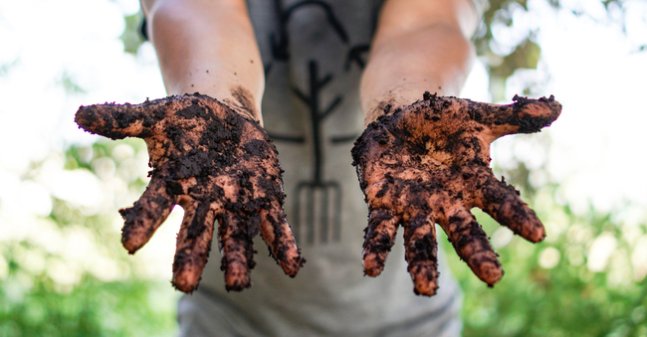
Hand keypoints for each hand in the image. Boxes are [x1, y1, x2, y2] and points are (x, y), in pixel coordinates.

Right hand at [75, 93, 303, 291]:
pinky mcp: (264, 198)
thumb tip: (77, 114)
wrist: (226, 117)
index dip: (143, 223)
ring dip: (237, 259)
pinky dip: (284, 245)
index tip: (130, 245)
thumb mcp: (157, 115)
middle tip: (184, 285)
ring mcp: (235, 203)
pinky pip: (275, 225)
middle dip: (191, 258)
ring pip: (235, 236)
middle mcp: (203, 201)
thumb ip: (123, 119)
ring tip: (239, 285)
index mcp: (174, 185)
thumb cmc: (187, 120)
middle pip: (194, 234)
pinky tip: (293, 266)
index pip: (154, 207)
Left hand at [352, 93, 560, 295]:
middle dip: (477, 253)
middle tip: (493, 276)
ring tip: (424, 290)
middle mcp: (446, 202)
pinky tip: (370, 269)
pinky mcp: (383, 203)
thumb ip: (513, 117)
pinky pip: (379, 229)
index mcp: (472, 184)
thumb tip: (558, 106)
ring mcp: (414, 206)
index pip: (500, 202)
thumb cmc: (443, 122)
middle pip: (464, 231)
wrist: (400, 119)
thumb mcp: (478, 116)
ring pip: (421, 240)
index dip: (517, 217)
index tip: (538, 234)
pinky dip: (376, 248)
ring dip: (422, 264)